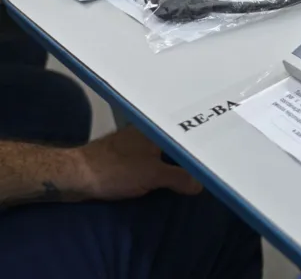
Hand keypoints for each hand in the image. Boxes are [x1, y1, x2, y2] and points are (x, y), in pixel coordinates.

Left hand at [72, 126, 200, 200]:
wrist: (74, 176)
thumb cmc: (115, 170)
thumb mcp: (153, 176)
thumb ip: (180, 178)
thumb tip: (201, 184)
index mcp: (156, 127)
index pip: (185, 130)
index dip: (201, 140)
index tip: (215, 149)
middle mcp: (146, 129)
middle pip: (174, 139)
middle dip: (188, 150)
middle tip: (208, 161)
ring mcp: (133, 141)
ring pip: (162, 148)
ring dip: (172, 159)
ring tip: (192, 169)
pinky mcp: (123, 154)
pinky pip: (150, 157)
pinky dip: (159, 165)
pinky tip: (166, 174)